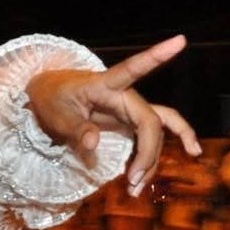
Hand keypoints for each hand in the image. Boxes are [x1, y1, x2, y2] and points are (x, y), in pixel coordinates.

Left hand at [26, 35, 200, 191]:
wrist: (50, 97)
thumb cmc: (53, 99)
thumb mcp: (56, 114)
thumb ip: (74, 129)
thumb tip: (93, 144)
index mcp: (105, 85)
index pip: (133, 68)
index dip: (157, 56)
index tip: (180, 41)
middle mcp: (125, 95)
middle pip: (151, 122)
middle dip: (148, 153)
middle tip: (132, 183)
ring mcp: (131, 109)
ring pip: (156, 132)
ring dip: (151, 161)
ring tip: (136, 189)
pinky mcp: (130, 122)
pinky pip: (152, 137)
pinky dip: (152, 157)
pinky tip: (163, 168)